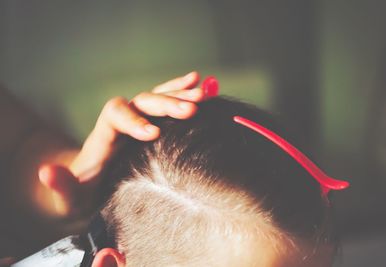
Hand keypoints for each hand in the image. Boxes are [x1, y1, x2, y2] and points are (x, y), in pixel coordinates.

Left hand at [38, 72, 202, 215]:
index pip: (115, 115)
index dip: (134, 120)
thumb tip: (46, 172)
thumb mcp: (66, 196)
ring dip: (180, 94)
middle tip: (191, 109)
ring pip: (157, 98)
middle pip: (141, 102)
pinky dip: (182, 93)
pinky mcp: (150, 126)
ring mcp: (136, 122)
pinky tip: (203, 86)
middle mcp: (121, 123)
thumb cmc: (80, 193)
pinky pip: (166, 104)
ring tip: (203, 92)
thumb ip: (60, 185)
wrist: (88, 186)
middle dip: (166, 104)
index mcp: (103, 137)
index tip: (154, 134)